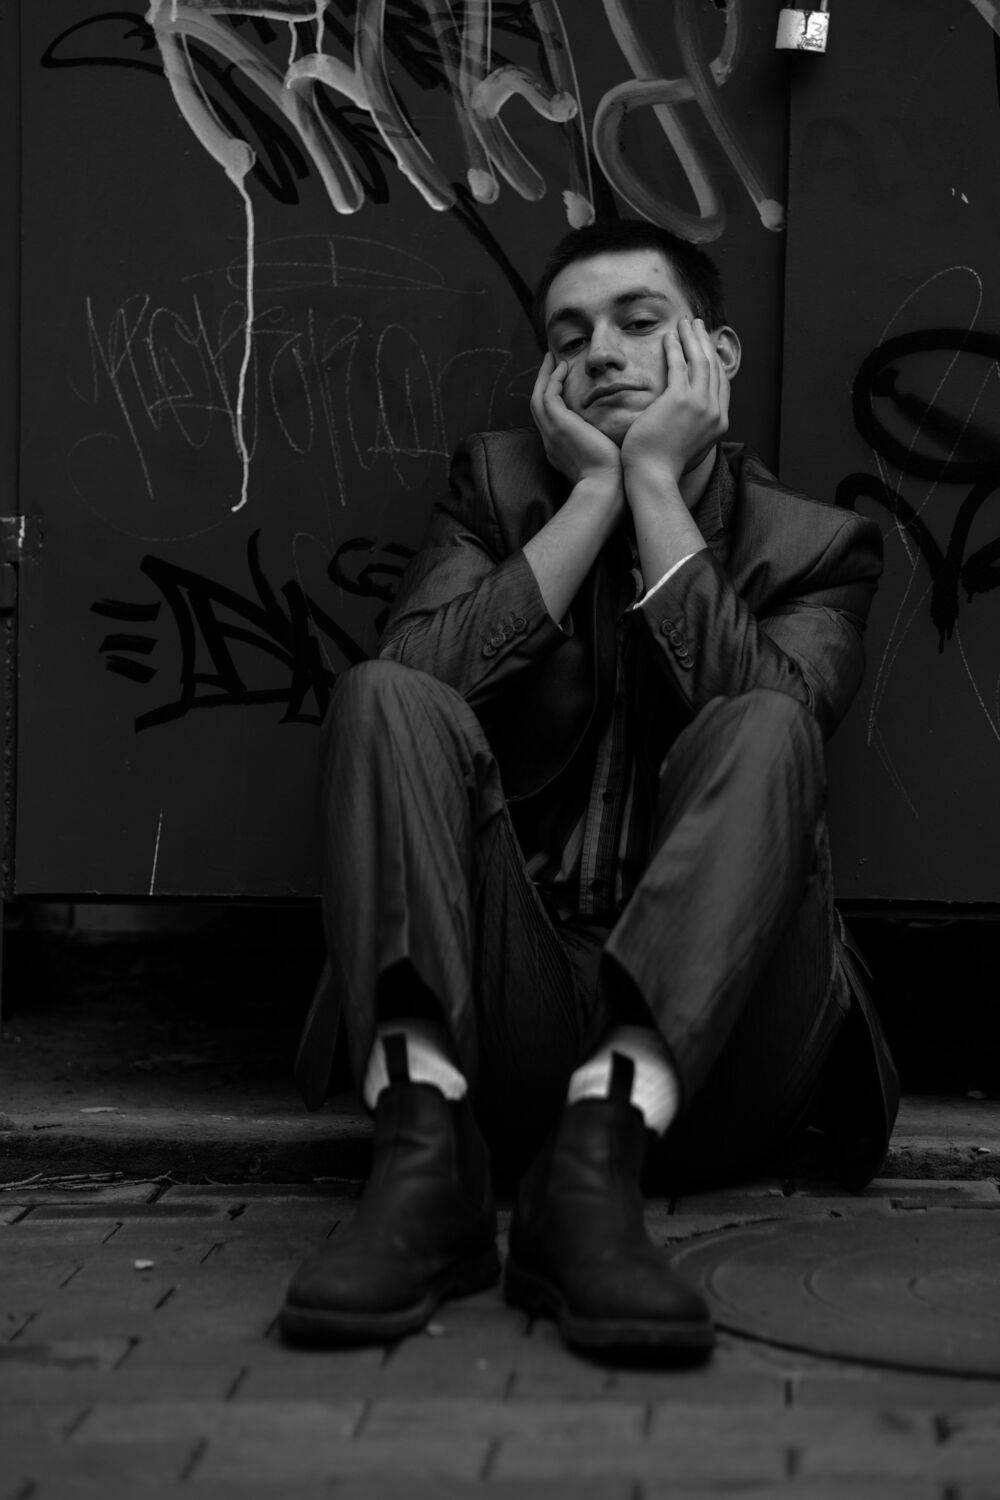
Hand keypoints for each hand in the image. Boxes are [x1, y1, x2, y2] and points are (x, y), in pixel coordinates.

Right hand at [530, 353, 622, 486]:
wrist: (606, 487)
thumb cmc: (613, 479)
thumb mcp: (605, 460)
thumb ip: (604, 447)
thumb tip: (620, 439)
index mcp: (559, 451)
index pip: (550, 422)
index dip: (553, 402)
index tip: (562, 385)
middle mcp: (550, 441)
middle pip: (538, 407)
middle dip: (543, 384)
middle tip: (550, 364)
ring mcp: (551, 433)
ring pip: (538, 398)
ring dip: (544, 376)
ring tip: (552, 358)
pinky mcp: (558, 424)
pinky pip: (548, 395)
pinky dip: (553, 379)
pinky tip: (563, 366)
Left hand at [620, 318, 729, 483]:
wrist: (654, 476)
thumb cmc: (664, 466)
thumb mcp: (690, 446)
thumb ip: (696, 429)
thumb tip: (691, 422)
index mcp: (719, 423)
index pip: (721, 384)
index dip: (715, 361)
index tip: (706, 346)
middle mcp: (715, 411)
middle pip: (713, 367)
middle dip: (705, 342)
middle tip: (697, 325)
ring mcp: (700, 405)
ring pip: (700, 361)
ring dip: (692, 337)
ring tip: (685, 322)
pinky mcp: (679, 400)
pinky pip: (679, 365)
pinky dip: (675, 348)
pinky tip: (669, 336)